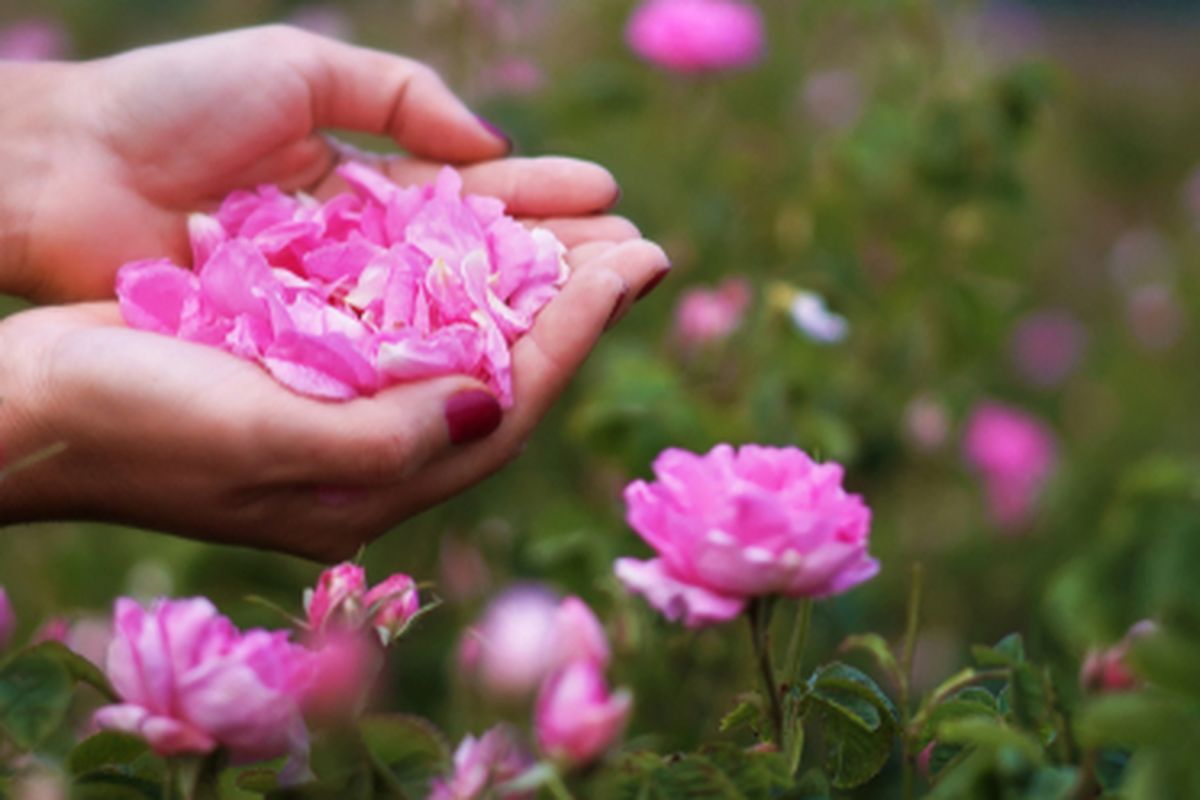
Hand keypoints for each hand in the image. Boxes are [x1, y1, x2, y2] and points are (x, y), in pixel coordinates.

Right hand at [0, 233, 668, 559]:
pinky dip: (455, 278)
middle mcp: (374, 456)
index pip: (507, 407)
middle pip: (502, 376)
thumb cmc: (129, 425)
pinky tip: (489, 236)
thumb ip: (384, 437)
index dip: (575, 335)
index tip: (630, 267)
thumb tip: (493, 401)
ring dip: (526, 287)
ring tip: (589, 232)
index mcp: (374, 488)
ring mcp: (344, 412)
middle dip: (573, 311)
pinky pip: (409, 321)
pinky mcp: (311, 369)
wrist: (26, 410)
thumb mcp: (259, 441)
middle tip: (640, 243)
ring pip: (464, 344)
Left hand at [4, 25, 628, 300]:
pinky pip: (397, 359)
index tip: (614, 205)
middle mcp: (367, 259)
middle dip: (562, 262)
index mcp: (369, 188)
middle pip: (484, 268)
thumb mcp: (300, 68)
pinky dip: (457, 356)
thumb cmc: (173, 106)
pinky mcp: (306, 357)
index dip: (549, 204)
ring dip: (531, 314)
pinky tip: (519, 354)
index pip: (481, 204)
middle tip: (641, 262)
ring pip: (454, 319)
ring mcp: (340, 314)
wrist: (62, 173)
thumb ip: (400, 98)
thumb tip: (488, 151)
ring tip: (607, 303)